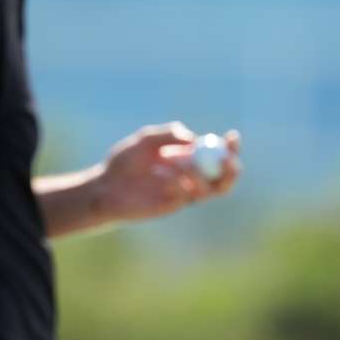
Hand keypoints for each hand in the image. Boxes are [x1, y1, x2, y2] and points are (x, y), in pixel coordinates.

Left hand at [95, 122, 240, 221]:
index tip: (233, 137)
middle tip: (226, 160)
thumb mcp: (146, 139)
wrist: (107, 185)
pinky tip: (158, 175)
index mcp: (189, 157)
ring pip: (211, 188)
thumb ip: (169, 134)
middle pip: (224, 177)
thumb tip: (194, 140)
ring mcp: (185, 192)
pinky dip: (177, 181)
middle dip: (232, 169)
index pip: (218, 153)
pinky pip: (188, 194)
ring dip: (198, 173)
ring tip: (171, 163)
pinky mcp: (175, 205)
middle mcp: (192, 176)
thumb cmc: (125, 161)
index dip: (230, 147)